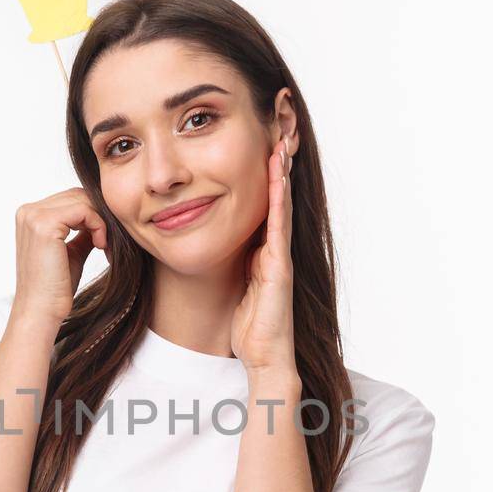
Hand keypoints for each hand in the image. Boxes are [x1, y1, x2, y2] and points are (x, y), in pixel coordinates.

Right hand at [12, 188, 107, 327]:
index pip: (70, 199)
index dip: (93, 214)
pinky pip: (84, 210)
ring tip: (104, 245)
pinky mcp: (45, 224)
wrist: (42, 311)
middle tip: (109, 241)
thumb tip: (102, 219)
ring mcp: (33, 216)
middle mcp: (28, 211)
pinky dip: (98, 225)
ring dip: (101, 221)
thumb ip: (83, 232)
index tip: (104, 239)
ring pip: (82, 201)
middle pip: (76, 195)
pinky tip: (100, 245)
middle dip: (99, 215)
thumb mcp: (72, 252)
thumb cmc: (55, 288)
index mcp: (30, 216)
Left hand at [230, 140, 296, 374]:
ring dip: (281, 174)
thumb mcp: (233, 287)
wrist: (264, 357)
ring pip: (281, 206)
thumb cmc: (248, 329)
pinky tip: (278, 176)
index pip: (263, 207)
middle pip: (276, 199)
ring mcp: (280, 256)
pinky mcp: (280, 266)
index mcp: (262, 253)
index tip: (259, 149)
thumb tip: (211, 245)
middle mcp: (274, 249)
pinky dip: (279, 199)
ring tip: (280, 143)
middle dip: (277, 169)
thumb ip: (230, 265)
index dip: (263, 179)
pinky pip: (278, 225)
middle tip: (277, 134)